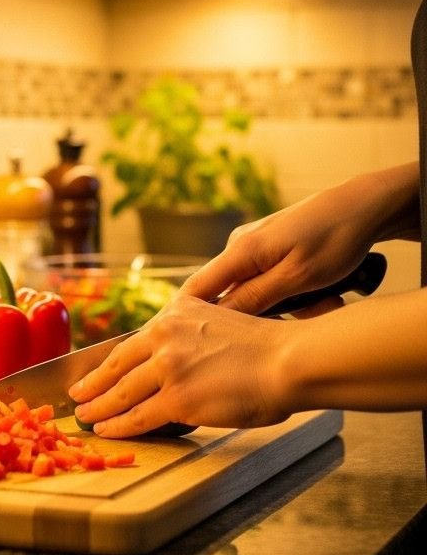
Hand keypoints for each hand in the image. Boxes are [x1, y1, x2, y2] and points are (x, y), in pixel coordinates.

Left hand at [70, 295, 296, 434]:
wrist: (288, 360)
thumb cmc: (268, 347)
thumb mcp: (221, 321)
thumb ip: (194, 334)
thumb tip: (180, 357)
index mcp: (178, 312)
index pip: (135, 341)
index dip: (112, 360)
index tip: (98, 368)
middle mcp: (166, 335)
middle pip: (119, 364)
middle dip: (94, 382)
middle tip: (78, 393)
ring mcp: (168, 367)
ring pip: (122, 392)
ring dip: (99, 407)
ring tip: (85, 416)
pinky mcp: (176, 399)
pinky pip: (137, 416)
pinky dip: (118, 426)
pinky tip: (106, 430)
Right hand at [181, 167, 415, 313]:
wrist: (363, 206)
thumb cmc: (335, 239)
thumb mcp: (298, 277)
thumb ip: (255, 298)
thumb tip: (216, 319)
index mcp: (241, 250)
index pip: (196, 290)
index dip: (191, 321)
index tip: (205, 348)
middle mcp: (241, 246)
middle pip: (231, 298)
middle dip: (264, 318)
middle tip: (306, 317)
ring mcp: (257, 247)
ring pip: (258, 293)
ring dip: (290, 306)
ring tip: (327, 301)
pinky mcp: (273, 249)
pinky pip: (272, 282)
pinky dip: (297, 294)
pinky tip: (325, 292)